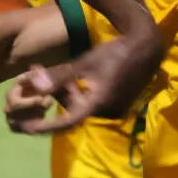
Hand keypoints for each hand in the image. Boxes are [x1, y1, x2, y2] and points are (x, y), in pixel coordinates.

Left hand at [5, 30, 163, 134]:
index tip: (30, 128)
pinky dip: (84, 95)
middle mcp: (108, 113)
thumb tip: (35, 86)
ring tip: (67, 73)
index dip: (48, 127)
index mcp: (99, 103)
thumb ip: (59, 77)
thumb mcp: (84, 63)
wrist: (147, 49)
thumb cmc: (115, 52)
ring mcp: (115, 111)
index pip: (68, 122)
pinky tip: (83, 79)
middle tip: (47, 78)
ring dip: (72, 94)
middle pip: (75, 111)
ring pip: (84, 107)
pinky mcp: (119, 107)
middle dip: (60, 97)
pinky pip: (95, 105)